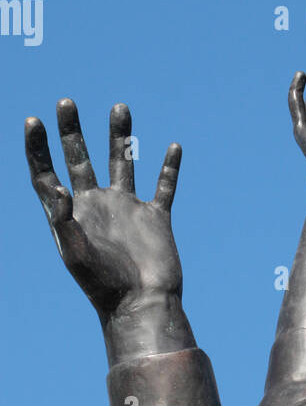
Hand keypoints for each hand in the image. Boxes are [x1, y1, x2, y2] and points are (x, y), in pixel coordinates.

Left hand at [25, 99, 183, 325]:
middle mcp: (97, 205)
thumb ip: (63, 219)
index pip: (48, 174)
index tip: (33, 121)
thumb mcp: (75, 253)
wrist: (143, 303)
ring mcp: (127, 209)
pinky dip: (169, 168)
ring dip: (120, 136)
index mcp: (72, 213)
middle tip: (65, 102)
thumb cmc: (104, 284)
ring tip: (118, 106)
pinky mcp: (156, 217)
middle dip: (72, 131)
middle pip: (81, 159)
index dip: (37, 148)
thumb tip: (57, 187)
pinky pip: (164, 187)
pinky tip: (172, 147)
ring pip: (123, 162)